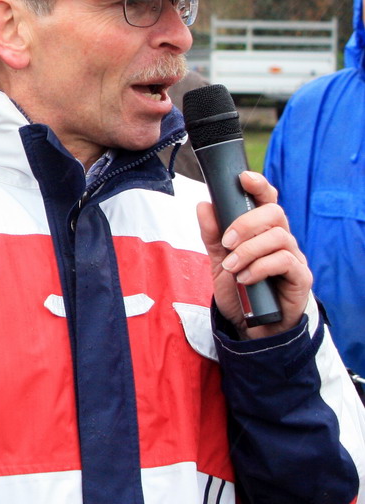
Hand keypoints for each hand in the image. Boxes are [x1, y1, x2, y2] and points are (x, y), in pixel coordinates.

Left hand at [197, 169, 311, 338]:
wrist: (252, 325)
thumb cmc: (240, 288)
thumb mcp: (219, 260)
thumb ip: (212, 234)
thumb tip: (204, 204)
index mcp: (263, 230)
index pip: (267, 200)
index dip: (259, 185)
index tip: (243, 178)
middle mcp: (282, 239)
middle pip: (275, 213)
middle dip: (246, 223)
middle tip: (226, 243)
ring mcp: (294, 257)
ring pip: (279, 236)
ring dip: (248, 250)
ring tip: (231, 268)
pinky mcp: (300, 277)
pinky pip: (285, 261)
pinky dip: (260, 267)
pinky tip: (244, 279)